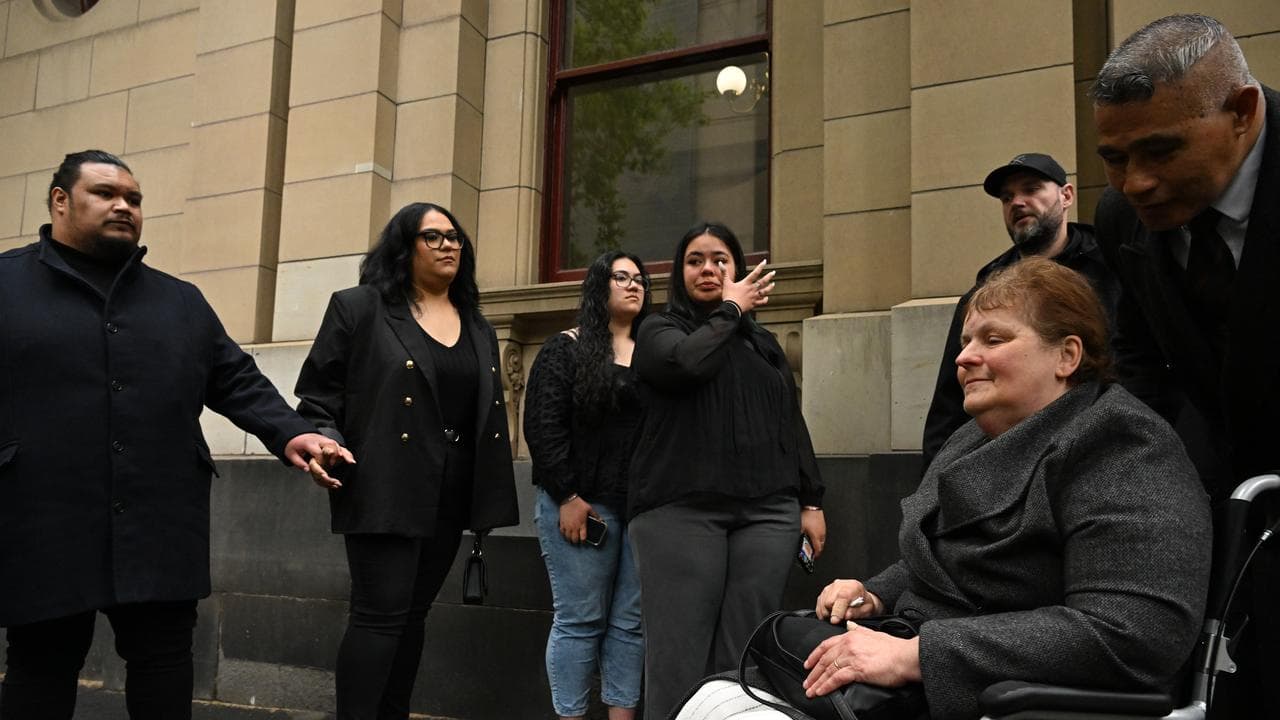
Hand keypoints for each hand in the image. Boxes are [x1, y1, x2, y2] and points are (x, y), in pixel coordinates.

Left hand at [284, 433, 354, 489]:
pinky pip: (340, 446)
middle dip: (334, 455)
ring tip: (350, 462)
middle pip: (331, 445)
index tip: (321, 470)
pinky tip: (351, 460)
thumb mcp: (291, 454)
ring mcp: (325, 440)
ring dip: (344, 453)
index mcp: (309, 443)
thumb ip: (298, 462)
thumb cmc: (294, 445)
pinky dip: (346, 453)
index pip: (318, 452)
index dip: (321, 461)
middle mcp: (319, 441)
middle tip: (333, 465)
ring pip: (337, 445)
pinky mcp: (329, 442)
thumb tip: (307, 470)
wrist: (296, 433)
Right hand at [559, 496, 596, 543]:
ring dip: (570, 539)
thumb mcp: (589, 509)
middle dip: (576, 542)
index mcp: (582, 524)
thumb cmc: (579, 504)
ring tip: (572, 539)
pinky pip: (562, 532)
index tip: (584, 542)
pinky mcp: (562, 523)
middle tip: (577, 541)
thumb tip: (601, 520)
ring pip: (567, 537)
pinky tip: (566, 534)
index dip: (583, 542)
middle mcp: (574, 527)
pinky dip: (564, 535)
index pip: (583, 537)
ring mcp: (567, 526)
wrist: (569, 500)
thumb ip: (595, 515)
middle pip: (574, 539)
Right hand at [720, 259, 775, 313]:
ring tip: (773, 284)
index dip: (760, 266)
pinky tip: (767, 298)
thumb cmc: (729, 295)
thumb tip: (720, 263)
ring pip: (764, 291)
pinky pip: (761, 302)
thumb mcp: (726, 283)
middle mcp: (752, 289)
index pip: (755, 273)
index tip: (765, 261)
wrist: (731, 308)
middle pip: (763, 282)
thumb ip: (724, 273)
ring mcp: (754, 297)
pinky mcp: (753, 304)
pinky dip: (765, 300)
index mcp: (746, 283)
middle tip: (774, 272)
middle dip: (769, 276)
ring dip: (770, 288)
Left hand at [801, 508, 826, 558]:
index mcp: (816, 536)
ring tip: (812, 543)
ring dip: (818, 542)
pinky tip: (813, 534)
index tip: (813, 556)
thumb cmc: (807, 515)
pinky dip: (818, 536)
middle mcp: (821, 534)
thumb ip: (798, 535)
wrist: (812, 505)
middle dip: (817, 549)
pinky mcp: (823, 524)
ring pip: (822, 539)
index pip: (818, 549)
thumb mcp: (800, 527)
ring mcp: (823, 529)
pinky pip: (822, 533)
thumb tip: (795, 541)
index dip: (815, 555)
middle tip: (812, 551)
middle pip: (821, 545)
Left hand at [802, 623, 920, 697]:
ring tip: (810, 690)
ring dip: (817, 682)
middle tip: (806, 682)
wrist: (905, 657)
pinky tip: (821, 691)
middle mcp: (848, 644)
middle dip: (813, 672)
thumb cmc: (894, 648)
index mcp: (851, 635)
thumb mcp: (874, 633)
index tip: (808, 664)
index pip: (826, 645)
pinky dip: (826, 686)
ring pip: (828, 670)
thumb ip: (860, 630)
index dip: (814, 655)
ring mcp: (851, 657)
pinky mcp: (856, 669)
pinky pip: (836, 679)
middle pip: (824, 659)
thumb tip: (850, 625)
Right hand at [815, 579, 882, 623]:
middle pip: (828, 601)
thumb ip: (856, 612)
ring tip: (837, 614)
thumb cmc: (864, 603)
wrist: (862, 598)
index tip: (835, 620)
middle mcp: (840, 584)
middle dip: (833, 613)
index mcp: (852, 587)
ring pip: (822, 603)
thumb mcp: (866, 609)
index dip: (837, 610)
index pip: (841, 597)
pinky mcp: (824, 592)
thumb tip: (846, 615)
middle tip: (841, 617)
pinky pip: (819, 603)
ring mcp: (831, 587)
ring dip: (827, 612)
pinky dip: (823, 611)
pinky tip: (831, 612)